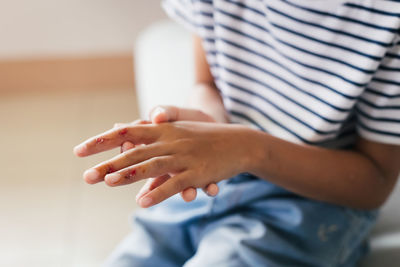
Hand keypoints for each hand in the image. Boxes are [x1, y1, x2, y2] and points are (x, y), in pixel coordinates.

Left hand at [74, 121, 250, 207]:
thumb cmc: (204, 137)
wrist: (240, 142)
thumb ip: (148, 131)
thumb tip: (119, 128)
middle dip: (109, 163)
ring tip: (107, 183)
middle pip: (135, 152)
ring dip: (129, 175)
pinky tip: (143, 202)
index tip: (79, 151)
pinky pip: (175, 184)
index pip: (127, 132)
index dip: (102, 141)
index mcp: (163, 129)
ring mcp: (185, 156)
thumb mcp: (176, 130)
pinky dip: (159, 192)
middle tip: (86, 177)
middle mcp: (171, 141)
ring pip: (153, 166)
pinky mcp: (198, 172)